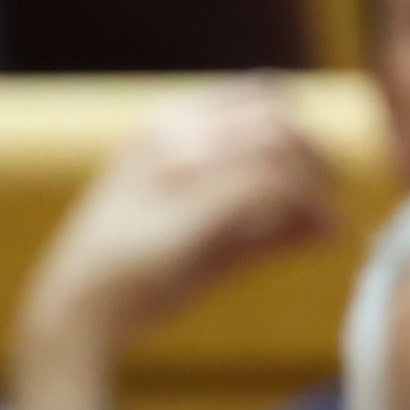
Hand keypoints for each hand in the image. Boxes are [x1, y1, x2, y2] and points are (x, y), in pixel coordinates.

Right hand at [0, 85, 340, 409]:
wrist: (75, 313)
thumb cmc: (136, 280)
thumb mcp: (202, 240)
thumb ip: (260, 225)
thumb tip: (328, 224)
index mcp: (164, 130)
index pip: (256, 96)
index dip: (299, 129)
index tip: (320, 169)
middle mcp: (174, 135)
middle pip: (277, 116)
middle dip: (317, 155)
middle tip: (335, 196)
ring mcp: (183, 163)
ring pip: (281, 147)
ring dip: (318, 182)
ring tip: (331, 222)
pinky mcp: (197, 201)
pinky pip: (274, 185)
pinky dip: (311, 209)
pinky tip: (326, 237)